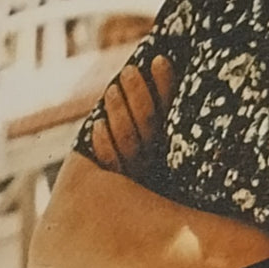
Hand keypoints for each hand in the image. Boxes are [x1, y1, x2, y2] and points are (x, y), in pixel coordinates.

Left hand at [91, 55, 175, 176]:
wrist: (126, 209)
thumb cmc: (139, 156)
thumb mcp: (152, 133)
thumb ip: (152, 105)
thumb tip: (154, 61)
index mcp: (170, 141)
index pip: (169, 109)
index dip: (164, 84)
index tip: (159, 59)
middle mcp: (155, 156)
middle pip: (149, 123)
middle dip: (138, 94)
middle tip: (129, 70)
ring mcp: (135, 169)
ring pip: (129, 139)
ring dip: (120, 112)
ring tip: (112, 89)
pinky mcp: (115, 181)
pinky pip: (110, 162)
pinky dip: (105, 143)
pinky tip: (98, 124)